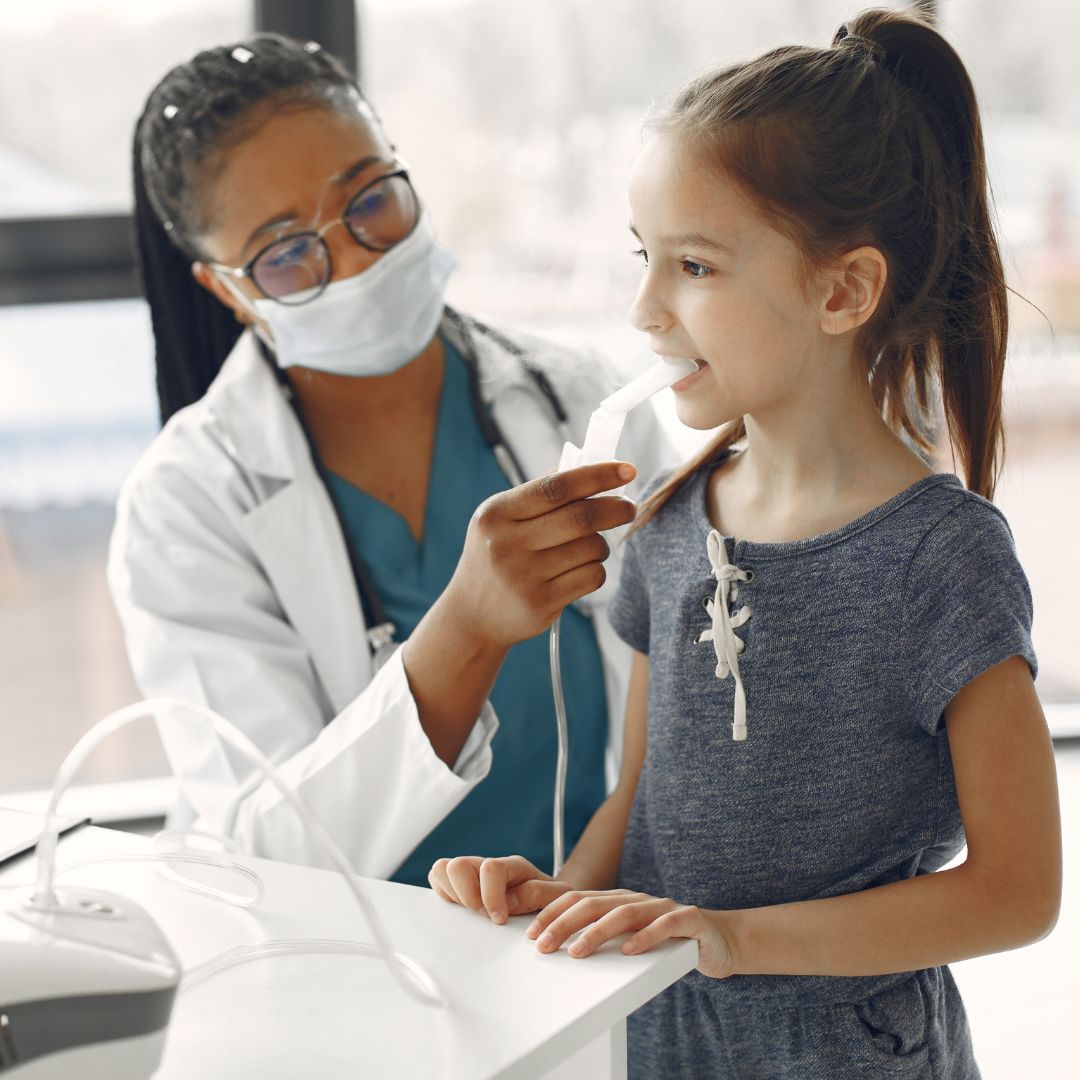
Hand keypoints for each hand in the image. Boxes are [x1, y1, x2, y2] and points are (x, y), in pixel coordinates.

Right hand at [428, 855, 571, 924]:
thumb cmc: (550, 899)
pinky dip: (444, 895)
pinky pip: (437, 878)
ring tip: (471, 912)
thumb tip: (508, 900)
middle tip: (482, 914)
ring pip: (443, 868)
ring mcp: (472, 872)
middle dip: (467, 896)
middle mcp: (488, 865)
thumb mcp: (556, 896)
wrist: (547, 899)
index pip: (491, 868)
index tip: (499, 919)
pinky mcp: (459, 883)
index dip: (491, 896)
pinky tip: (462, 909)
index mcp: (513, 865)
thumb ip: (538, 894)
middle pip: (458, 864)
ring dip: (453, 895)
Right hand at [440, 462, 636, 649]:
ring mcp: (522, 576)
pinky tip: (582, 570)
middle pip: (581, 517)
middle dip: (615, 508)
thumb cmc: (495, 557)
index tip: (626, 469)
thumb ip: (538, 493)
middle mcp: (506, 543)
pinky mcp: (539, 603)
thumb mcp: (500, 521)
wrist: (472, 615)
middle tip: (629, 507)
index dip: (597, 475)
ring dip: (602, 544)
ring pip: (590, 548)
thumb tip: (587, 463)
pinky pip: (591, 577)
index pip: (556, 487)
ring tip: (591, 547)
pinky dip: (596, 570)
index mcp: (496, 514)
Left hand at [525, 889, 736, 978]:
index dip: (553, 914)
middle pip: (594, 905)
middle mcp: (638, 899)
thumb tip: (559, 950)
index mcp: (620, 901)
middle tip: (542, 945)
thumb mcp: (631, 938)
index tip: (531, 934)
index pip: (579, 900)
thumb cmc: (669, 943)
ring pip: (624, 913)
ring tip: (576, 951)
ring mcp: (664, 907)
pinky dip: (646, 937)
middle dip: (563, 923)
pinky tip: (629, 950)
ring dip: (596, 932)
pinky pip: (666, 925)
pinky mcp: (689, 920)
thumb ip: (603, 937)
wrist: (719, 940)